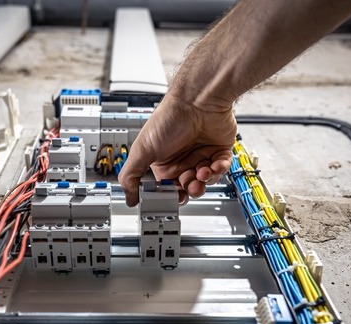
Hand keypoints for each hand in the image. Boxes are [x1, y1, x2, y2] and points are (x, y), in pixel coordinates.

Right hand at [118, 93, 236, 205]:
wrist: (198, 99)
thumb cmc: (170, 117)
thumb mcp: (142, 149)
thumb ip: (131, 175)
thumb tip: (129, 197)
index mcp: (163, 162)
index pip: (168, 187)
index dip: (173, 194)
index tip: (175, 196)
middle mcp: (182, 159)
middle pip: (189, 187)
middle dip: (192, 189)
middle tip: (192, 185)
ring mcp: (201, 155)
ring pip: (207, 180)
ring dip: (206, 179)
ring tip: (203, 172)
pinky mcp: (219, 150)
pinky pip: (222, 168)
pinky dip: (220, 169)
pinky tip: (215, 165)